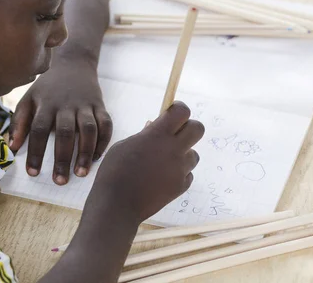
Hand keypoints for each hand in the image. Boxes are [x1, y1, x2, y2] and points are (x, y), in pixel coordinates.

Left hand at [9, 60, 112, 184]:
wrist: (74, 63)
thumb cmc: (47, 87)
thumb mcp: (28, 99)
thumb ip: (18, 123)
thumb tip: (11, 148)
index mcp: (46, 103)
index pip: (38, 129)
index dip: (36, 151)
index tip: (33, 173)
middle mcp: (66, 104)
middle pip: (65, 133)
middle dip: (63, 158)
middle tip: (60, 181)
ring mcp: (85, 104)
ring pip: (89, 129)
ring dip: (85, 152)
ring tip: (81, 173)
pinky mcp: (100, 105)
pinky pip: (106, 125)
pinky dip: (103, 142)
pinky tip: (96, 158)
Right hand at [86, 102, 203, 222]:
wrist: (118, 204)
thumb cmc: (114, 171)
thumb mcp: (124, 145)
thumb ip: (144, 135)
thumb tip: (154, 127)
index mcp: (158, 135)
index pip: (182, 111)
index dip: (179, 108)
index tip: (171, 112)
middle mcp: (174, 150)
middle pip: (198, 129)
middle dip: (188, 128)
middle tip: (174, 134)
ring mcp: (180, 169)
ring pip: (194, 155)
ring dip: (182, 154)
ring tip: (163, 162)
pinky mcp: (181, 186)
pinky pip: (188, 174)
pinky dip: (179, 174)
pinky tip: (162, 177)